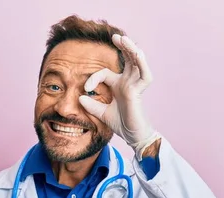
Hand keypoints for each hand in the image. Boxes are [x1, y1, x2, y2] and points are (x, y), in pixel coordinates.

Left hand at [79, 34, 160, 159]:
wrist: (132, 136)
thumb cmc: (121, 123)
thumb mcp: (101, 113)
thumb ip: (91, 105)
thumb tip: (79, 97)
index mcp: (119, 86)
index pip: (105, 73)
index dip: (93, 78)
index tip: (85, 89)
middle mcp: (128, 83)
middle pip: (127, 59)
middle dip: (122, 47)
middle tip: (115, 36)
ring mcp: (135, 86)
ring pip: (137, 62)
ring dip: (131, 49)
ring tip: (124, 39)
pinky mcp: (139, 92)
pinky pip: (144, 74)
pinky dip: (142, 63)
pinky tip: (137, 53)